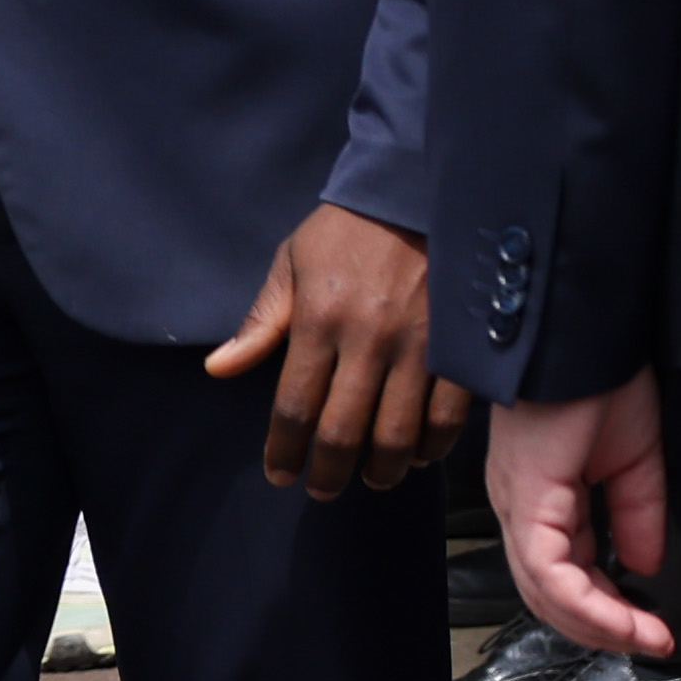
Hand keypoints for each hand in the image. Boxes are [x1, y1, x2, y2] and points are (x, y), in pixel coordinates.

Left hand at [204, 202, 470, 495]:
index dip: (284, 450)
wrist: (421, 191)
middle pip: (342, 431)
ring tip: (370, 480)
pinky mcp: (461, 345)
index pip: (294, 406)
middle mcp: (368, 340)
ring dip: (380, 469)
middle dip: (327, 471)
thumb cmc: (348, 229)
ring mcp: (420, 346)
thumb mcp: (290, 262)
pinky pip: (448, 413)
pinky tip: (417, 456)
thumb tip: (219, 369)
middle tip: (321, 489)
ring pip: (397, 433)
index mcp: (319, 320)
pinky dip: (432, 444)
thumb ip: (261, 322)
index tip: (279, 474)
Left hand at [489, 376, 675, 655]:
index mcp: (541, 494)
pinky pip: (548, 570)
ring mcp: (517, 501)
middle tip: (647, 643)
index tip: (651, 629)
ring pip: (544, 592)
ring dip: (598, 626)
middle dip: (601, 628)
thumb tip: (641, 565)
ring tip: (643, 638)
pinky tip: (625, 618)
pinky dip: (589, 604)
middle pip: (547, 594)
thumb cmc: (601, 374)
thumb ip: (636, 514)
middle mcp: (520, 503)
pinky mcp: (527, 494)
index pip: (563, 574)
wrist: (584, 329)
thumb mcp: (634, 457)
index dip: (606, 610)